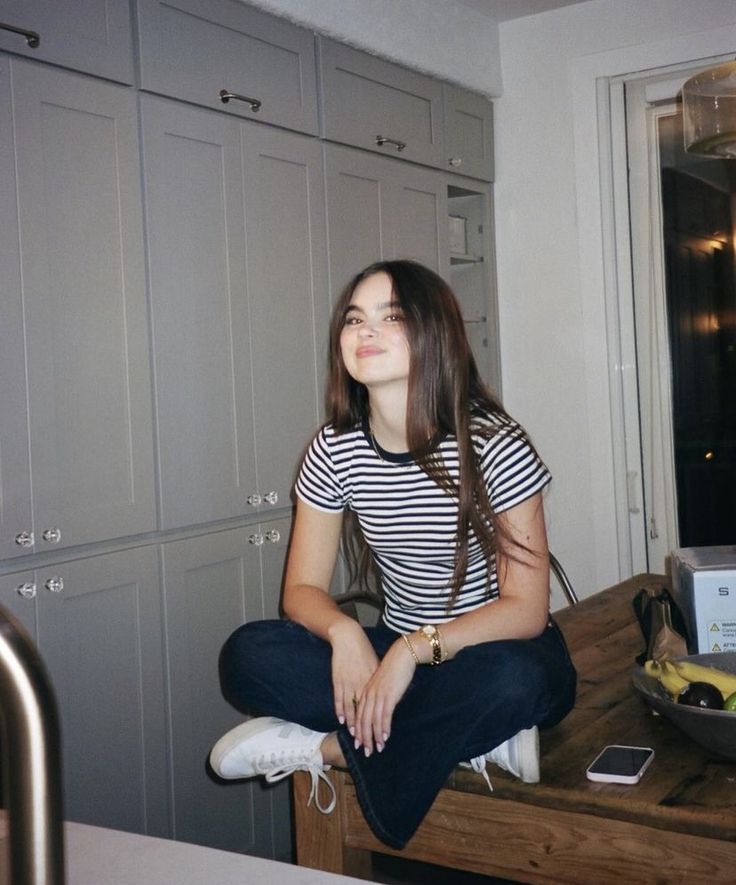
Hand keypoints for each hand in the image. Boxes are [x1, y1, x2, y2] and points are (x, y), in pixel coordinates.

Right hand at [329, 619, 379, 734]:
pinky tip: (342, 721)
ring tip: (356, 739)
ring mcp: (350, 684)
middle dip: (367, 733)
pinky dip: (341, 711)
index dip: (380, 726)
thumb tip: (387, 694)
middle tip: (368, 748)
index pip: (378, 710)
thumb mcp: (376, 667)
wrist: (349, 639)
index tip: (382, 740)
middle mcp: (363, 686)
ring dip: (354, 726)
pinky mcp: (339, 680)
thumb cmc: (364, 652)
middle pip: (366, 714)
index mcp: (374, 684)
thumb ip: (379, 682)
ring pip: (353, 710)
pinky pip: (340, 699)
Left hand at [353, 638, 415, 755]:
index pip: (359, 715)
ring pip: (373, 720)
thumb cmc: (394, 669)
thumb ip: (379, 695)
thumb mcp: (382, 683)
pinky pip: (384, 715)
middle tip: (366, 751)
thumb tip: (382, 708)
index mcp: (366, 691)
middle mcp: (369, 695)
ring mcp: (378, 695)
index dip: (358, 730)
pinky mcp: (388, 695)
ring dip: (375, 736)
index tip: (359, 743)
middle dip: (364, 738)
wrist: (401, 655)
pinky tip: (385, 736)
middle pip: (364, 720)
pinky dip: (384, 727)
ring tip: (378, 748)